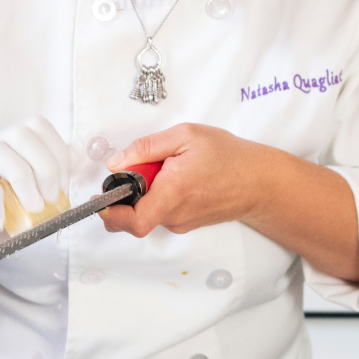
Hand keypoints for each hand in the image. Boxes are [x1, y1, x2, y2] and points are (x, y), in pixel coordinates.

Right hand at [0, 116, 71, 282]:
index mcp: (18, 140)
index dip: (58, 155)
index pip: (41, 127)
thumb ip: (58, 172)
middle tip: (48, 200)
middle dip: (45, 169)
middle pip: (24, 135)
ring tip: (30, 211)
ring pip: (1, 153)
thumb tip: (83, 152)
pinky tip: (0, 221)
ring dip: (24, 186)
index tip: (62, 187)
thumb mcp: (39, 191)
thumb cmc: (7, 212)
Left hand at [100, 123, 272, 237]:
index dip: (110, 213)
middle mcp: (175, 214)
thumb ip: (147, 148)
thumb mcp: (186, 135)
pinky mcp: (184, 223)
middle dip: (125, 194)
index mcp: (174, 192)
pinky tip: (173, 178)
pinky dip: (156, 196)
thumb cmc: (228, 156)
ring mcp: (180, 223)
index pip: (133, 221)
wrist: (259, 182)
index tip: (100, 198)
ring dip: (143, 193)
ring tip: (165, 168)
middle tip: (139, 169)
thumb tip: (116, 162)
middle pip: (132, 216)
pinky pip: (159, 212)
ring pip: (145, 212)